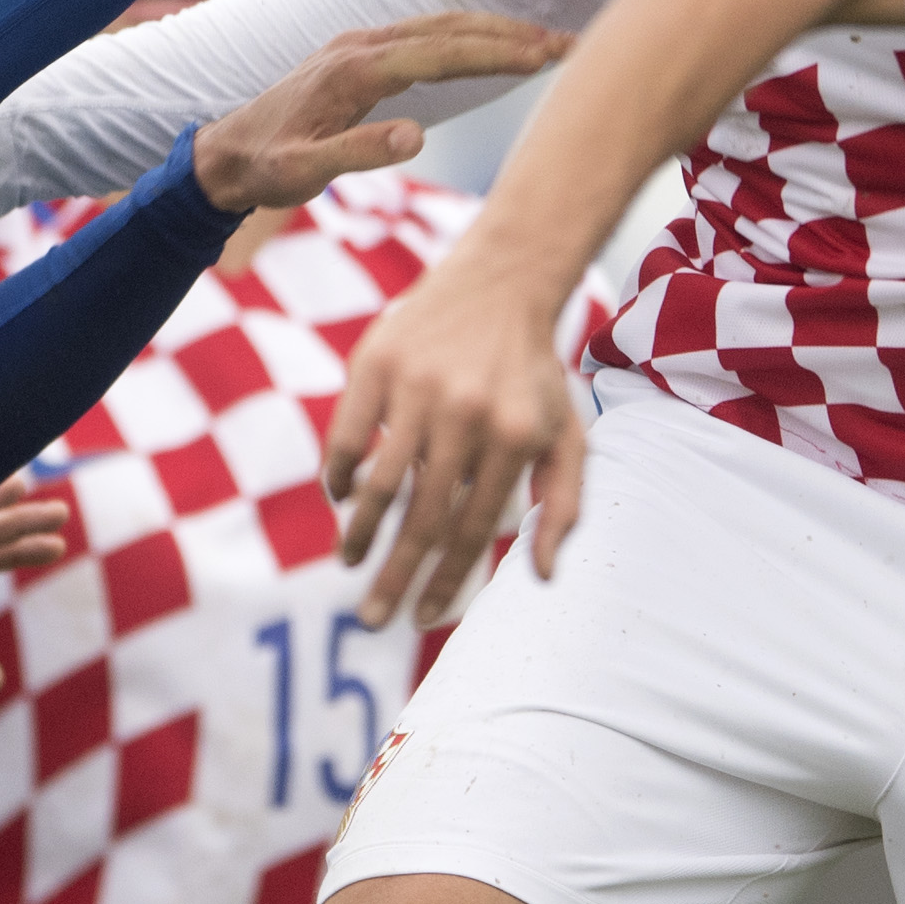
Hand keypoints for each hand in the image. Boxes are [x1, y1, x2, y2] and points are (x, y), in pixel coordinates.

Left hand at [192, 14, 572, 214]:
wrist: (226, 152)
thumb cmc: (265, 166)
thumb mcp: (303, 172)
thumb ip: (357, 153)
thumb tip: (416, 137)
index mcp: (353, 71)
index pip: (438, 53)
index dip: (493, 52)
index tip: (543, 55)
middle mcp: (360, 46)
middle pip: (448, 29)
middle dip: (510, 33)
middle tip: (567, 43)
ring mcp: (361, 46)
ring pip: (440, 27)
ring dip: (494, 30)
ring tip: (547, 43)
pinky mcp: (363, 55)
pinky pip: (427, 37)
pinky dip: (468, 38)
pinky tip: (495, 47)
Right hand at [320, 255, 586, 629]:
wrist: (502, 283)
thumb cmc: (532, 374)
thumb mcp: (565, 434)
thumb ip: (563, 504)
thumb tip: (543, 575)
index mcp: (514, 438)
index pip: (473, 531)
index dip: (444, 583)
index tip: (421, 619)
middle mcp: (466, 415)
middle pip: (422, 518)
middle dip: (395, 577)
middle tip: (372, 620)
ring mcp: (417, 388)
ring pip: (378, 484)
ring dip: (360, 535)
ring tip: (350, 562)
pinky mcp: (375, 363)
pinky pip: (345, 437)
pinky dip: (338, 475)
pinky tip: (341, 498)